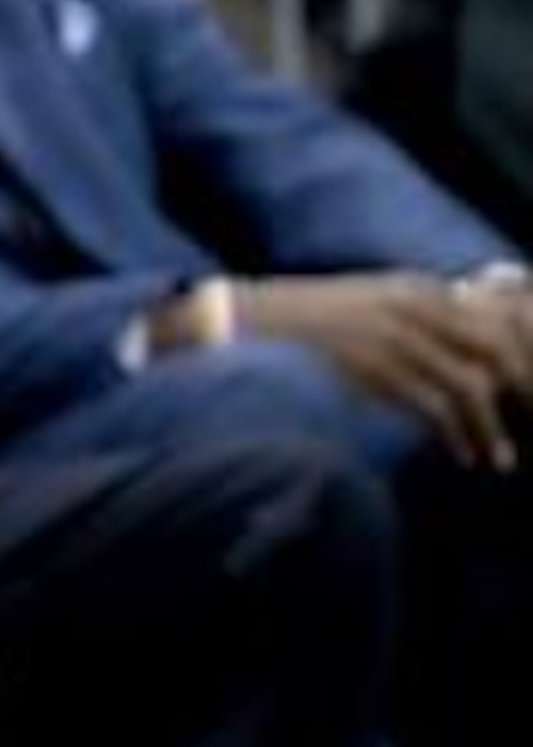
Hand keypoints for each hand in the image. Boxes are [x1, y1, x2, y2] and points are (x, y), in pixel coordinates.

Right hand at [238, 274, 519, 470]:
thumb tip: (463, 355)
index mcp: (414, 289)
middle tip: (529, 414)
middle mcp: (413, 306)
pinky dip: (459, 436)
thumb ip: (414, 319)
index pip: (496, 316)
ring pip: (471, 384)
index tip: (527, 387)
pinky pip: (436, 407)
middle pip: (497, 346)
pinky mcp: (374, 369)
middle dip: (524, 385)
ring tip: (501, 458)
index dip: (522, 355)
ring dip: (492, 428)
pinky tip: (463, 456)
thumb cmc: (304, 325)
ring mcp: (394, 336)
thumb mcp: (366, 305)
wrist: (241, 324)